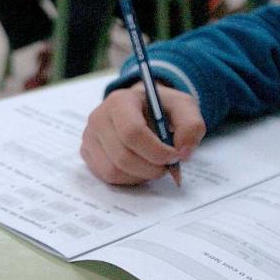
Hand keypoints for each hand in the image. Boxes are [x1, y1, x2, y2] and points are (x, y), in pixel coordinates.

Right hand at [81, 82, 205, 185]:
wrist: (141, 108)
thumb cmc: (161, 108)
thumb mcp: (184, 107)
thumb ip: (192, 125)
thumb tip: (182, 151)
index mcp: (120, 101)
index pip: (132, 132)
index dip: (156, 151)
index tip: (175, 156)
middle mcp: (98, 117)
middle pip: (123, 156)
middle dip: (152, 168)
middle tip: (167, 165)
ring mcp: (89, 136)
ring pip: (114, 170)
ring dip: (141, 175)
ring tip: (153, 164)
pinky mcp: (87, 153)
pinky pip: (107, 177)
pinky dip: (129, 178)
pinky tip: (139, 167)